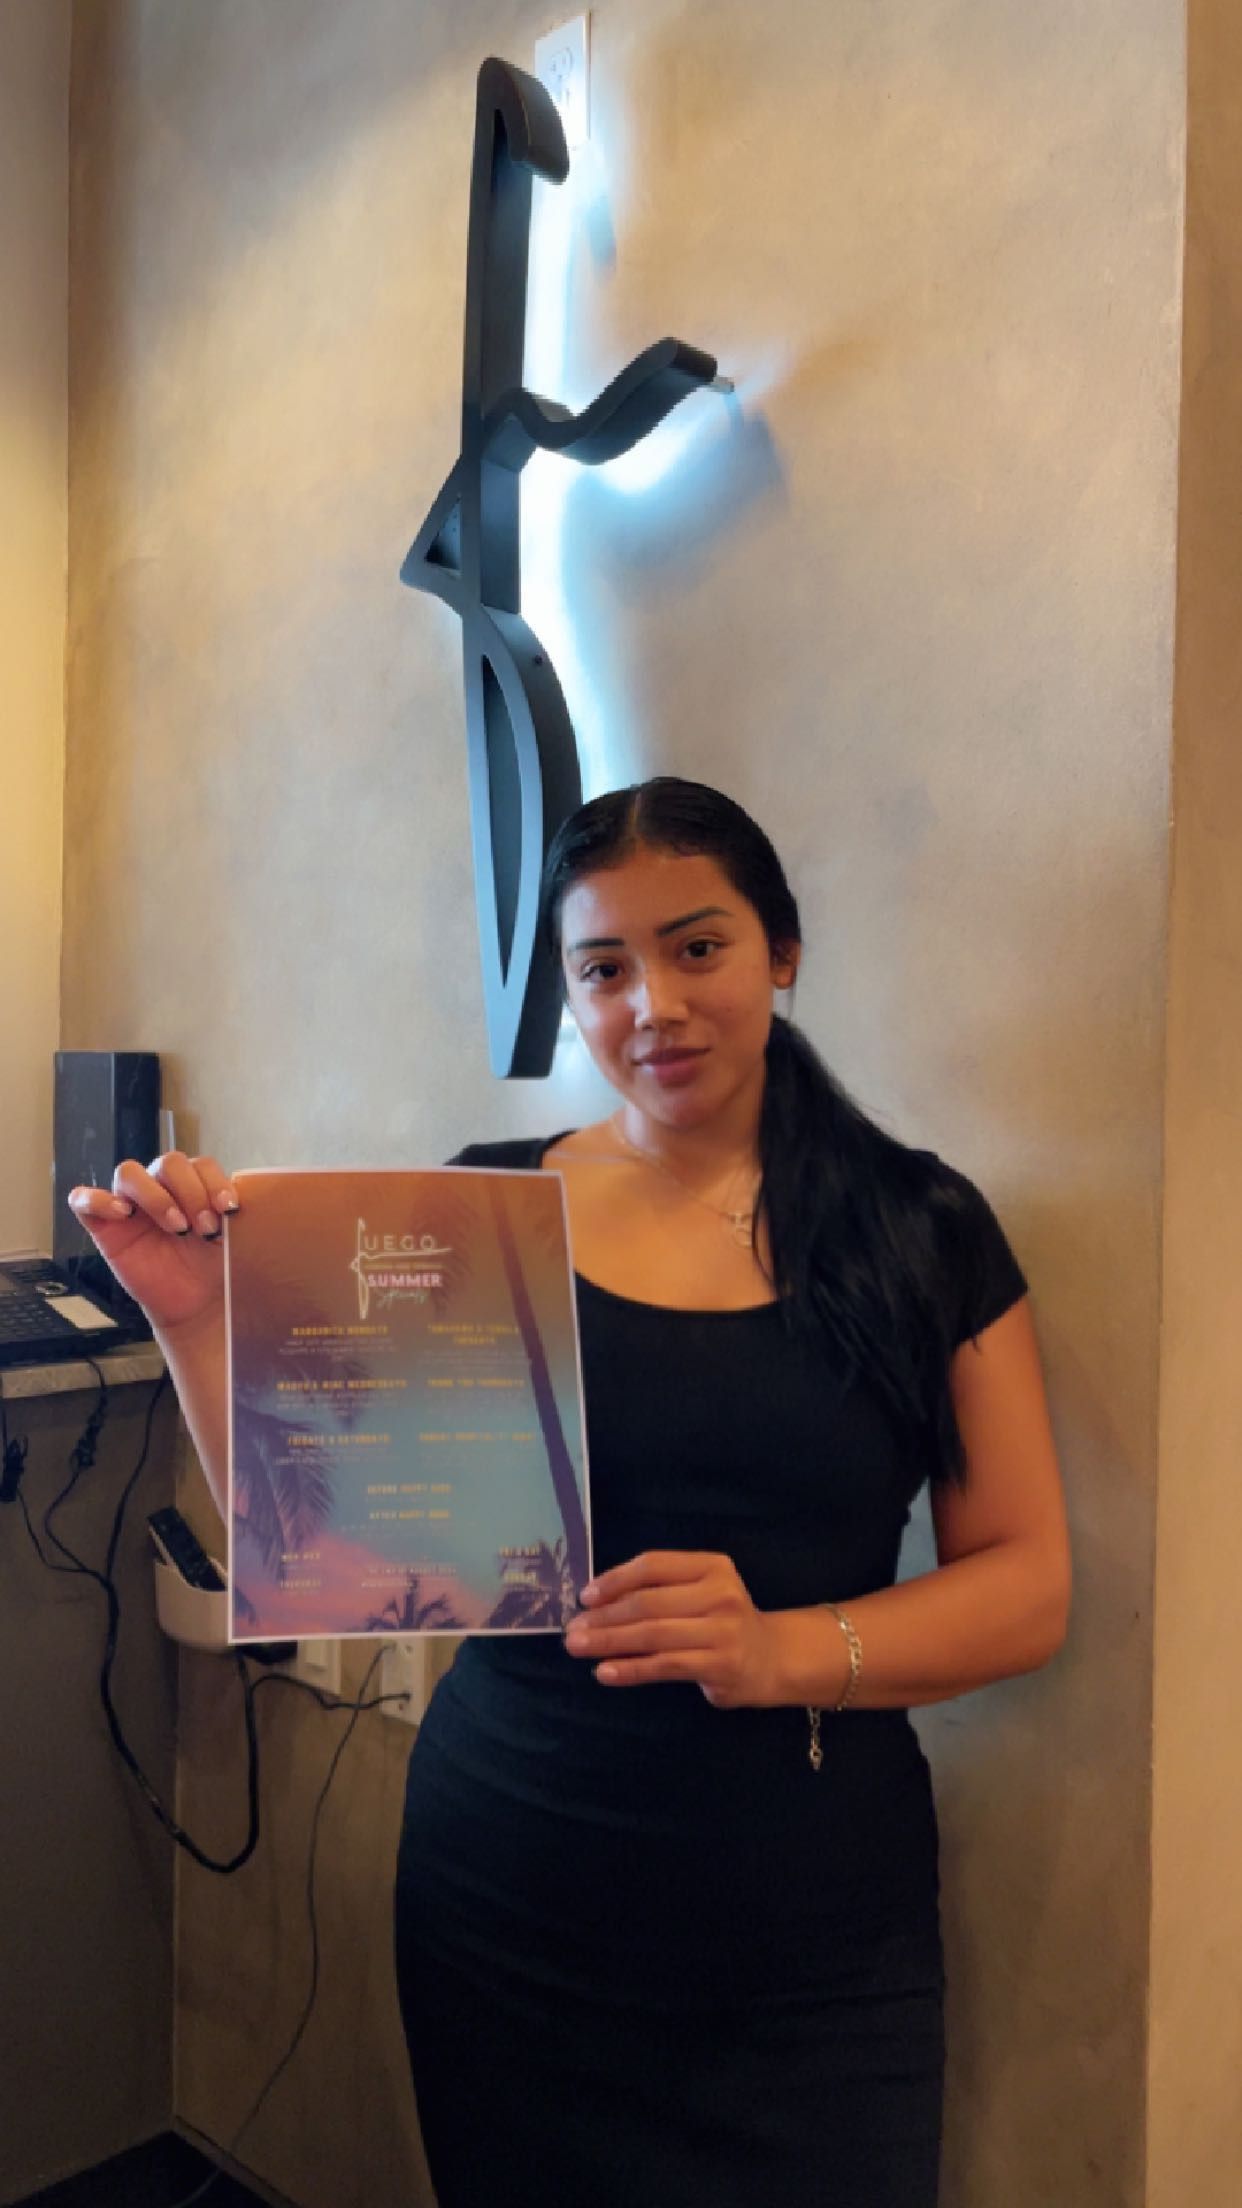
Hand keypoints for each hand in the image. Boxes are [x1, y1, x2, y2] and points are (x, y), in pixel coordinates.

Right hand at [66, 1151, 239, 1336]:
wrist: (199, 1306)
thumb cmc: (215, 1267)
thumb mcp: (235, 1236)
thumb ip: (234, 1210)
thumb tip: (245, 1197)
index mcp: (194, 1185)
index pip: (199, 1164)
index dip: (214, 1182)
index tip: (230, 1210)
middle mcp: (161, 1188)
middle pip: (168, 1163)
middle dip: (191, 1192)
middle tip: (206, 1227)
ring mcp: (130, 1205)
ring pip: (129, 1172)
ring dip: (156, 1196)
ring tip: (177, 1227)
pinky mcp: (104, 1227)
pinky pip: (84, 1200)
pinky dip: (97, 1199)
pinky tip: (123, 1214)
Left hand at [563, 1550, 781, 1707]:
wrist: (769, 1659)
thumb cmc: (721, 1622)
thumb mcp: (699, 1592)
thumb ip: (659, 1590)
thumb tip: (595, 1601)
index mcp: (712, 1566)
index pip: (653, 1566)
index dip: (615, 1579)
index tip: (585, 1597)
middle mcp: (721, 1594)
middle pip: (649, 1603)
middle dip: (605, 1616)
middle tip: (573, 1630)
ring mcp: (723, 1631)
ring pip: (653, 1635)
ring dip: (610, 1642)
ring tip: (579, 1648)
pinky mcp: (720, 1665)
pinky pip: (665, 1666)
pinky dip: (631, 1669)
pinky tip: (605, 1672)